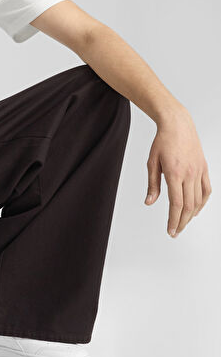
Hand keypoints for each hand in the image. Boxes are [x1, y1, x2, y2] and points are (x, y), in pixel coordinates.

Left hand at [145, 110, 211, 236]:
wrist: (178, 124)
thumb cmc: (162, 141)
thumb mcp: (152, 162)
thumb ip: (152, 184)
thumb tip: (149, 202)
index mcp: (175, 173)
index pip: (176, 204)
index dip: (174, 220)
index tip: (170, 231)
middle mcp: (189, 174)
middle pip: (188, 206)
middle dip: (181, 222)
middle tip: (175, 232)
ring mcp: (199, 171)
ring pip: (198, 200)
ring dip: (191, 215)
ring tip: (182, 222)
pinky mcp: (204, 168)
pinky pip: (206, 190)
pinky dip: (202, 202)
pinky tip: (195, 209)